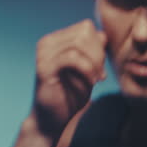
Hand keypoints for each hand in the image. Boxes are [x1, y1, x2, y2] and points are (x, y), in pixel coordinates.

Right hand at [31, 20, 106, 136]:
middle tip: (100, 75)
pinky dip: (88, 69)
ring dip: (95, 62)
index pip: (86, 28)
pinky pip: (72, 57)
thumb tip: (102, 34)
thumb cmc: (70, 94)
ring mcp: (43, 54)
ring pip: (80, 43)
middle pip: (85, 32)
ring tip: (96, 80)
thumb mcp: (88, 70)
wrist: (52, 119)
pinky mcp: (44, 68)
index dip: (99, 46)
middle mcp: (47, 43)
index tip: (100, 68)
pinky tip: (92, 82)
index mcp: (55, 40)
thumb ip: (93, 52)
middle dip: (98, 54)